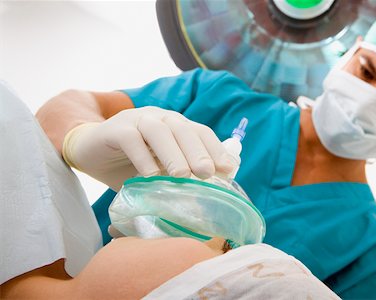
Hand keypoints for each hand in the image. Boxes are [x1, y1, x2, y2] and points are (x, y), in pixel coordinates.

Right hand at [62, 106, 234, 190]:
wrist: (89, 150)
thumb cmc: (130, 163)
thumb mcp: (159, 169)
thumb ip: (179, 176)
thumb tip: (206, 197)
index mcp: (175, 125)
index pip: (200, 132)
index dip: (215, 149)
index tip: (228, 170)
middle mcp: (159, 118)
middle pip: (183, 129)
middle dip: (198, 151)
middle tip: (207, 173)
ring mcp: (136, 120)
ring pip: (159, 131)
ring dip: (173, 153)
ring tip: (182, 176)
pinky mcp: (115, 129)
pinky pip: (131, 140)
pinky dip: (142, 157)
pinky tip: (150, 176)